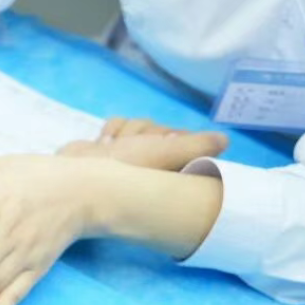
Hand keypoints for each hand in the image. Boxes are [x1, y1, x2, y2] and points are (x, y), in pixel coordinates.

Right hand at [59, 118, 227, 170]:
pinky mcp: (108, 150)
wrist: (78, 179)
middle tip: (135, 148)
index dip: (174, 138)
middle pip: (159, 130)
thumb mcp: (169, 152)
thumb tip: (225, 141)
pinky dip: (111, 132)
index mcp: (171, 170)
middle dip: (146, 132)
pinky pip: (117, 126)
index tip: (165, 145)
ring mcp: (129, 156)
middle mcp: (153, 165)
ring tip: (113, 148)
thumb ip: (198, 146)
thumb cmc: (127, 167)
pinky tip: (104, 145)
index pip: (184, 142)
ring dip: (126, 132)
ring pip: (138, 126)